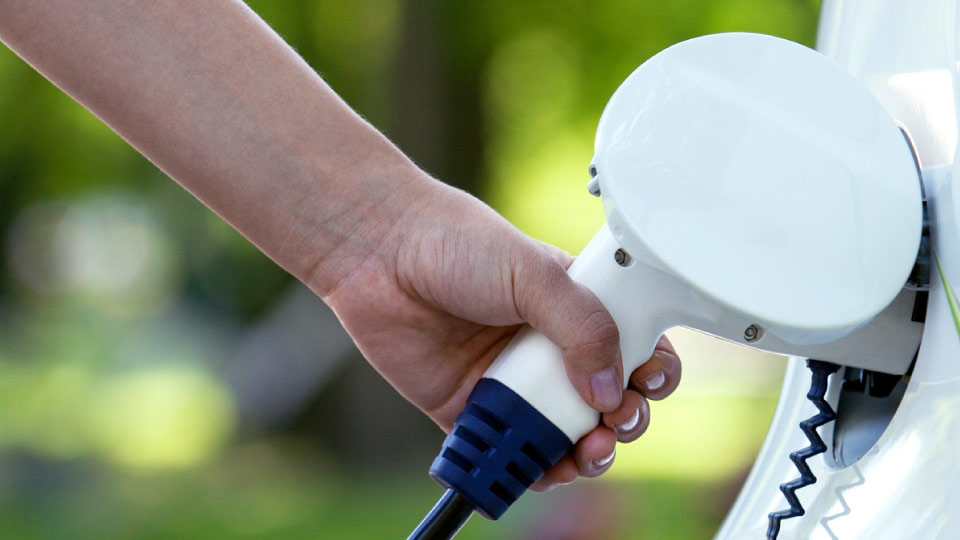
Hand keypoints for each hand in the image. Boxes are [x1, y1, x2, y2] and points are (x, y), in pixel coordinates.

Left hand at [321, 180, 681, 489]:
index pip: (631, 345)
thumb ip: (583, 325)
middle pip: (603, 399)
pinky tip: (544, 468)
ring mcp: (509, 381)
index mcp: (573, 307)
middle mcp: (546, 347)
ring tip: (588, 452)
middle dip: (623, 418)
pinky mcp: (469, 408)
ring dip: (585, 453)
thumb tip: (610, 388)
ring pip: (561, 433)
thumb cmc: (454, 241)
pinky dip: (530, 468)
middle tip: (617, 419)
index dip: (649, 370)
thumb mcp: (534, 272)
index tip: (649, 381)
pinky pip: (508, 450)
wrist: (378, 252)